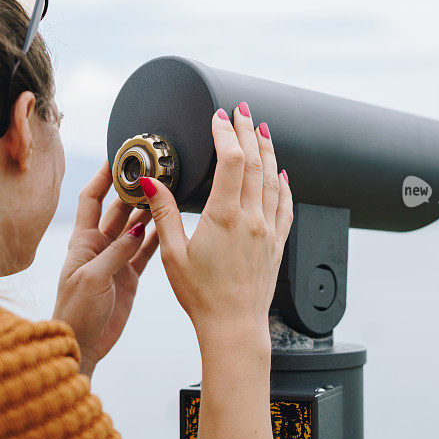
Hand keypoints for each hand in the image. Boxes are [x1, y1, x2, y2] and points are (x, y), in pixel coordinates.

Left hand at [53, 161, 158, 378]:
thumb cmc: (76, 313)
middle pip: (117, 210)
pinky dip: (156, 238)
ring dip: (148, 212)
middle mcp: (98, 246)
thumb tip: (137, 228)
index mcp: (82, 242)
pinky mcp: (128, 276)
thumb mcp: (93, 279)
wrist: (81, 345)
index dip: (101, 177)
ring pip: (134, 228)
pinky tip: (169, 225)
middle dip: (132, 191)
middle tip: (152, 174)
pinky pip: (144, 251)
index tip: (116, 158)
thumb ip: (116, 253)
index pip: (90, 199)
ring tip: (166, 193)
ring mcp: (115, 260)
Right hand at [140, 102, 292, 342]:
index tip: (219, 116)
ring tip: (263, 131)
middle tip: (243, 111)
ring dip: (268, 151)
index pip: (230, 161)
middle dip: (248, 132)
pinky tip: (282, 173)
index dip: (225, 133)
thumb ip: (164, 214)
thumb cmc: (202, 296)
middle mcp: (252, 219)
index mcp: (225, 217)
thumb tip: (152, 183)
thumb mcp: (173, 254)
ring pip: (273, 179)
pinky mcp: (277, 243)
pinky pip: (286, 205)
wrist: (234, 326)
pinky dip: (284, 184)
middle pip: (254, 163)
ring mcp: (268, 230)